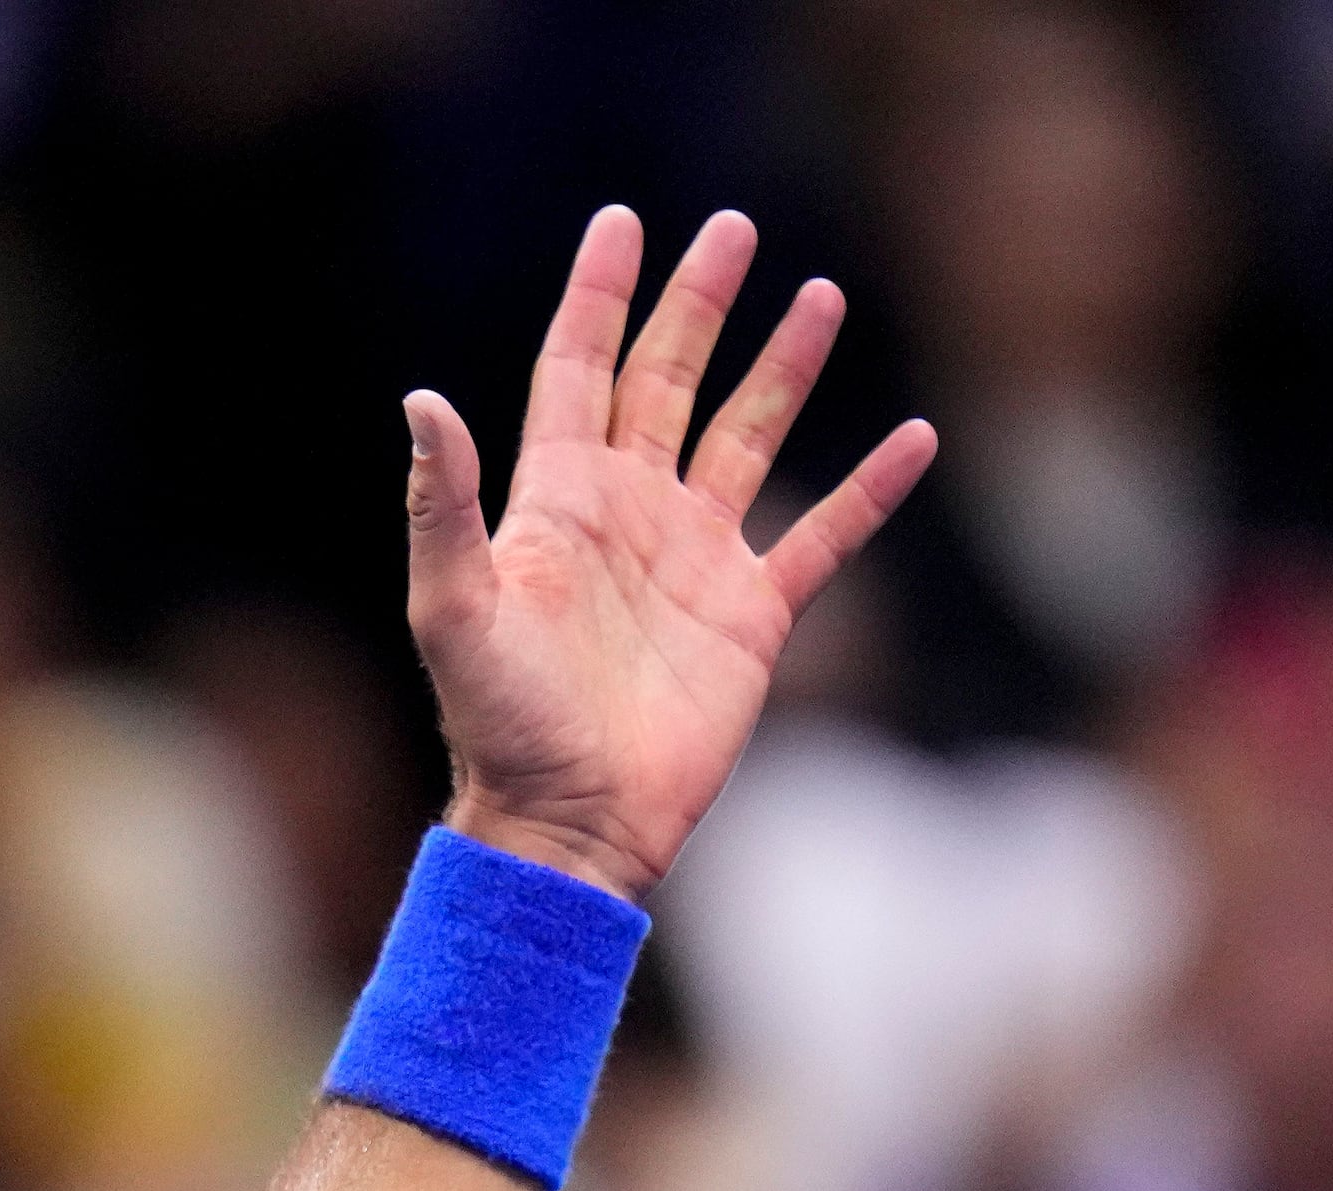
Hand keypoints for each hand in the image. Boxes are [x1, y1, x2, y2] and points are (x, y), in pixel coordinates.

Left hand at [406, 208, 935, 900]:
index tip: (622, 223)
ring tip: (819, 295)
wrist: (569, 824)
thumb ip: (443, 507)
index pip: (579, 371)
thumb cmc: (500, 726)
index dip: (598, 296)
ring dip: (782, 368)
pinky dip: (868, 491)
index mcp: (558, 501)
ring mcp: (694, 560)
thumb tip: (420, 403)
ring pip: (747, 437)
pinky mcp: (750, 616)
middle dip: (699, 305)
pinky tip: (912, 439)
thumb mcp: (454, 611)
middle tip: (733, 230)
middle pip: (669, 381)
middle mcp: (629, 514)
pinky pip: (822, 537)